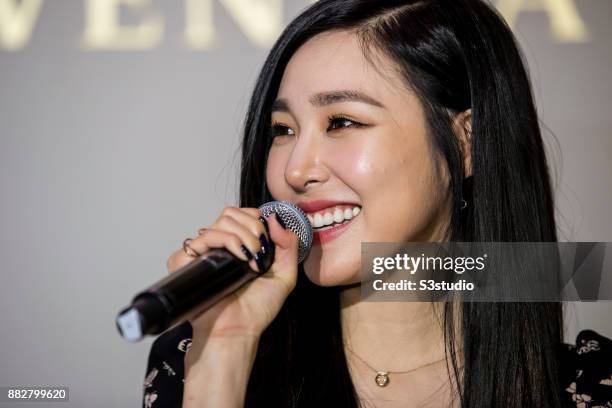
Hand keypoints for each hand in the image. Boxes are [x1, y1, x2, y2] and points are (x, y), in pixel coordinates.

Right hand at [166, 207, 299, 341]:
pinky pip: (199, 239)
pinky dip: (222, 241)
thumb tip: (275, 218)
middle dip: (251, 227)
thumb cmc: (256, 310)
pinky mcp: (187, 263)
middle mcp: (219, 248)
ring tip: (251, 259)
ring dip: (241, 236)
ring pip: (218, 223)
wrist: (237, 331)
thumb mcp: (284, 276)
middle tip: (260, 250)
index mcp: (237, 247)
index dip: (254, 218)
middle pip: (229, 214)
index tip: (266, 236)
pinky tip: (236, 259)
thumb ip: (288, 245)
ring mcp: (202, 254)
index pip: (240, 215)